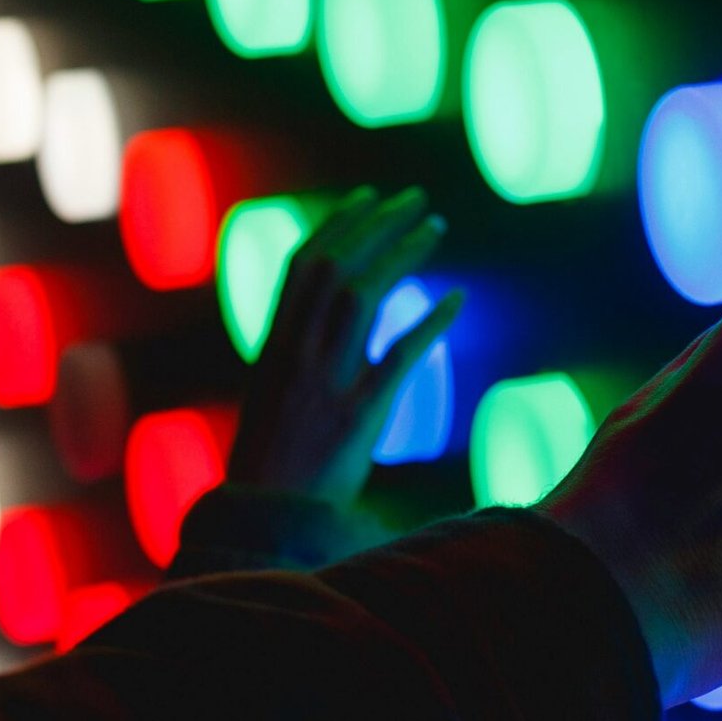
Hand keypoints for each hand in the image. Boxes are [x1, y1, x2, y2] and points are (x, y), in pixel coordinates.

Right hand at [227, 187, 462, 504]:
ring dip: (402, 254)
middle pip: (335, 266)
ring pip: (363, 295)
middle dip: (375, 224)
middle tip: (415, 198)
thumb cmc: (274, 462)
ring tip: (435, 227)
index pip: (303, 266)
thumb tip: (339, 310)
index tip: (369, 197)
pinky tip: (457, 298)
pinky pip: (399, 356)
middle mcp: (296, 354)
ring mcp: (326, 382)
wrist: (265, 523)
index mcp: (274, 345)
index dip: (337, 225)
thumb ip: (302, 349)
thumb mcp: (276, 394)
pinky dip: (429, 322)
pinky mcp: (358, 416)